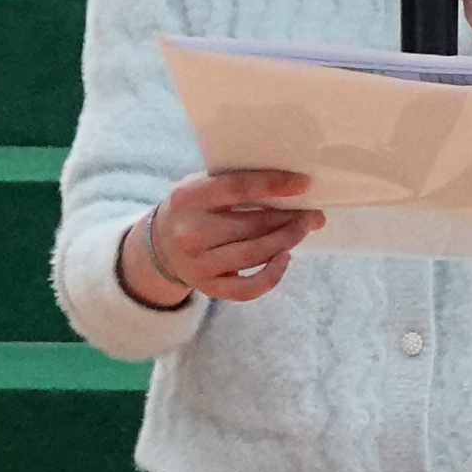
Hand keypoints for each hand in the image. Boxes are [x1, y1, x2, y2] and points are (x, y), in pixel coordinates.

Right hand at [120, 165, 319, 310]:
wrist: (159, 246)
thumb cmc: (193, 209)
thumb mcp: (201, 186)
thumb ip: (235, 184)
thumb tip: (293, 189)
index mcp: (188, 198)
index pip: (237, 188)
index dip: (273, 185)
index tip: (302, 183)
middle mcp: (190, 232)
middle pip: (251, 225)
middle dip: (289, 218)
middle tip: (312, 212)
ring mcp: (198, 264)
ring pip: (254, 254)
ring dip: (286, 241)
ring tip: (303, 229)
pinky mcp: (208, 287)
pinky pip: (248, 288)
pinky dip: (272, 275)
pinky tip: (285, 257)